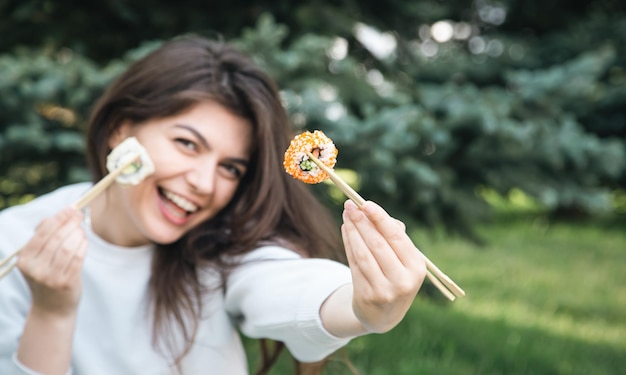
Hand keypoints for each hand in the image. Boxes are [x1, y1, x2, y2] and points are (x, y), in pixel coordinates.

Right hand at [17, 207, 87, 316]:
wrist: (51, 309)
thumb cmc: (46, 277)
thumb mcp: (37, 259)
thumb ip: (42, 237)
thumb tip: (52, 217)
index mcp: (24, 260)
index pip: (42, 233)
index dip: (58, 218)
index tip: (71, 208)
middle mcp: (35, 269)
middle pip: (56, 239)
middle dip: (70, 224)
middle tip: (80, 216)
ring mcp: (50, 278)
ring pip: (68, 248)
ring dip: (77, 235)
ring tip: (81, 230)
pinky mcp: (66, 283)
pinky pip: (77, 259)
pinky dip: (83, 247)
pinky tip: (84, 241)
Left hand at [341, 199, 426, 332]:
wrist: (383, 315)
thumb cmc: (395, 276)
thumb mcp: (404, 261)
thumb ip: (394, 237)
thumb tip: (373, 213)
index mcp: (416, 267)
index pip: (396, 238)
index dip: (380, 219)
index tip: (366, 203)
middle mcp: (403, 280)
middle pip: (377, 244)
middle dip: (362, 222)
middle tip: (350, 205)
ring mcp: (384, 291)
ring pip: (363, 254)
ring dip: (353, 231)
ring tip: (346, 215)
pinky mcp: (366, 296)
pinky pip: (354, 264)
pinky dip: (348, 244)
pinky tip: (346, 230)